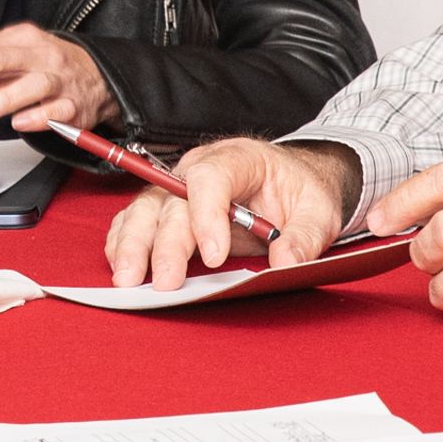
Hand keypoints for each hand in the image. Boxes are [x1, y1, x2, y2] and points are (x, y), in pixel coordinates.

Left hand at [0, 25, 109, 133]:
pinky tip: (21, 123)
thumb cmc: (43, 63)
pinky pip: (58, 112)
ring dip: (3, 99)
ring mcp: (57, 82)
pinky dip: (40, 118)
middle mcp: (38, 57)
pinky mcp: (74, 108)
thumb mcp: (5, 52)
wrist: (98, 77)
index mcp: (19, 40)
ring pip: (31, 86)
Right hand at [102, 138, 356, 290]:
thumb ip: (304, 236)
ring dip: (134, 245)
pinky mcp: (166, 210)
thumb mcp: (319, 211)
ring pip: (145, 210)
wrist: (290, 182)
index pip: (211, 179)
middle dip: (166, 243)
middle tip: (166, 282)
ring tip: (128, 279)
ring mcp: (178, 188)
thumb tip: (285, 262)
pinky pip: (136, 221)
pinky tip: (123, 267)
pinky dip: (125, 243)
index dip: (208, 215)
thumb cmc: (300, 191)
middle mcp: (199, 169)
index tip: (214, 256)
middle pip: (172, 201)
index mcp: (238, 159)